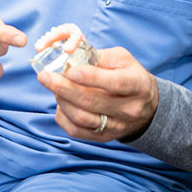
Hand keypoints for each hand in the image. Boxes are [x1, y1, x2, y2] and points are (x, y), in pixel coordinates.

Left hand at [37, 46, 158, 141]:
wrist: (146, 107)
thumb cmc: (129, 76)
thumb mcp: (123, 59)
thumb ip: (100, 56)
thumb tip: (71, 53)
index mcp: (137, 85)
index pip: (114, 83)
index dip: (91, 77)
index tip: (70, 70)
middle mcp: (129, 109)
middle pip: (91, 102)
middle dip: (63, 88)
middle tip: (44, 76)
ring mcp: (117, 126)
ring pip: (81, 118)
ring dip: (61, 100)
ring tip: (52, 86)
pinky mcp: (105, 137)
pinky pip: (77, 131)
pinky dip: (63, 117)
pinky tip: (60, 103)